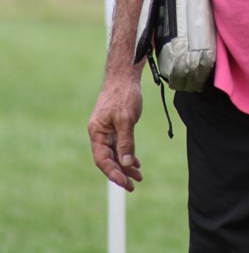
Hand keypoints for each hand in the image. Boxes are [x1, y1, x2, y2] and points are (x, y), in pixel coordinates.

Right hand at [88, 76, 143, 191]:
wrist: (125, 75)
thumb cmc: (123, 94)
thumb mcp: (126, 119)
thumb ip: (125, 142)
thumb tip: (125, 163)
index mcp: (97, 132)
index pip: (103, 160)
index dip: (113, 173)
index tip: (126, 183)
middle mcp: (100, 133)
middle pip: (109, 159)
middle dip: (121, 172)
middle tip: (134, 184)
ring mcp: (107, 129)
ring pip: (115, 153)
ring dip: (126, 164)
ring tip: (139, 176)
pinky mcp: (115, 125)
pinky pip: (119, 145)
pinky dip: (127, 154)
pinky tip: (136, 162)